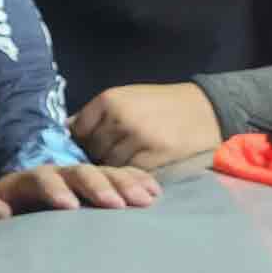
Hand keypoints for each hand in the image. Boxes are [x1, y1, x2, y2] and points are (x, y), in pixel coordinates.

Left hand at [0, 163, 160, 224]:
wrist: (21, 205)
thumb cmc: (5, 212)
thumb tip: (0, 212)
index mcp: (29, 180)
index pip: (41, 178)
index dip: (54, 189)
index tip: (70, 206)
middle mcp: (60, 174)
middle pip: (79, 172)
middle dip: (97, 185)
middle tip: (115, 204)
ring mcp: (84, 178)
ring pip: (105, 173)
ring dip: (124, 184)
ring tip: (144, 201)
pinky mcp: (103, 185)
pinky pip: (124, 177)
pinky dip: (139, 182)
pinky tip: (155, 193)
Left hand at [69, 82, 222, 169]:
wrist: (205, 109)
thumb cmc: (160, 105)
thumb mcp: (125, 98)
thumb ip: (97, 115)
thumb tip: (66, 131)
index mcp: (108, 100)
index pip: (76, 130)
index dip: (82, 141)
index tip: (90, 146)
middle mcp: (119, 118)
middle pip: (91, 150)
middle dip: (99, 155)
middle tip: (115, 155)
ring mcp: (137, 138)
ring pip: (110, 164)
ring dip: (116, 167)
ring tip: (130, 160)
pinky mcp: (155, 157)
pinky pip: (131, 173)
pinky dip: (133, 174)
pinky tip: (143, 165)